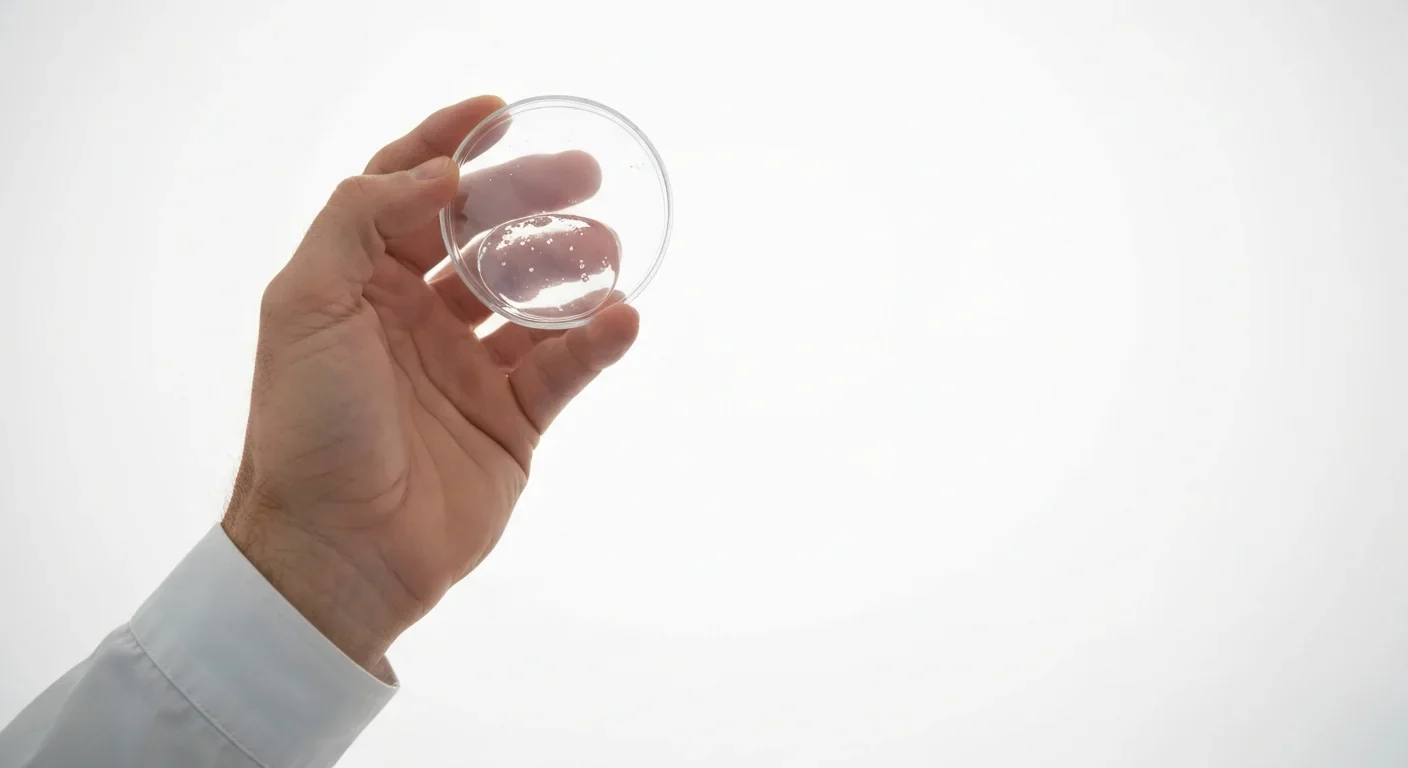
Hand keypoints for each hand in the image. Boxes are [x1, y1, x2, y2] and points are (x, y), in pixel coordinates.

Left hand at [221, 95, 639, 675]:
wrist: (337, 550)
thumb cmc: (308, 426)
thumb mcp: (304, 304)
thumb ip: (359, 220)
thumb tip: (439, 175)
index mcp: (360, 283)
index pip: (409, 195)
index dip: (450, 148)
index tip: (501, 116)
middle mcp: (415, 319)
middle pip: (483, 238)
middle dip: (529, 199)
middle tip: (584, 176)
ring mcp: (467, 370)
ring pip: (532, 299)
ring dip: (570, 266)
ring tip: (608, 246)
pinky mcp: (510, 422)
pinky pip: (562, 369)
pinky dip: (593, 341)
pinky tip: (618, 317)